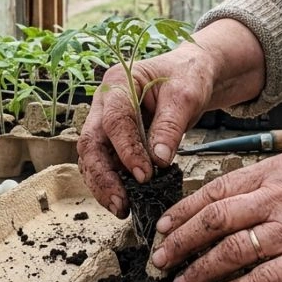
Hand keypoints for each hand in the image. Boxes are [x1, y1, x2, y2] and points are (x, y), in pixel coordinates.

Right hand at [77, 19, 266, 216]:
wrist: (191, 73)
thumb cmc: (187, 76)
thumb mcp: (185, 96)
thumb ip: (170, 126)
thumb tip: (158, 160)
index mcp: (118, 82)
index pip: (114, 120)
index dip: (126, 150)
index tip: (144, 175)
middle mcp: (104, 103)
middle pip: (91, 142)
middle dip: (103, 176)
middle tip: (121, 202)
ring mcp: (104, 121)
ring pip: (92, 157)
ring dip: (103, 184)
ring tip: (121, 208)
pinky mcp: (113, 138)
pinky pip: (104, 163)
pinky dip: (111, 183)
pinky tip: (124, 200)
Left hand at [150, 153, 281, 281]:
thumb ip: (270, 184)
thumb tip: (235, 201)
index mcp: (275, 171)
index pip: (214, 190)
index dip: (183, 211)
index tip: (163, 225)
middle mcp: (277, 197)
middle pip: (213, 219)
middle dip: (178, 241)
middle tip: (160, 257)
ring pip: (229, 251)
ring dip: (199, 269)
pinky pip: (260, 279)